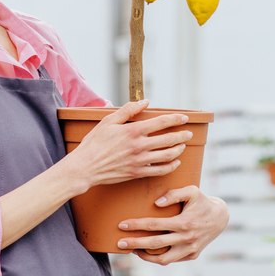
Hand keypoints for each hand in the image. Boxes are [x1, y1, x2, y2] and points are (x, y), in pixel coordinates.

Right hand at [61, 100, 192, 191]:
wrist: (85, 167)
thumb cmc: (94, 143)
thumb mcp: (108, 121)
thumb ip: (128, 110)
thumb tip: (145, 102)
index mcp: (133, 131)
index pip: (161, 123)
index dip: (176, 119)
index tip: (185, 118)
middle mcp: (139, 146)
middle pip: (169, 140)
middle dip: (182, 135)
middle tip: (188, 133)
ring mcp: (140, 161)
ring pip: (168, 156)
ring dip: (178, 150)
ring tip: (182, 146)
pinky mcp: (137, 173)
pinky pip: (160, 170)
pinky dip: (171, 166)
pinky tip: (175, 162)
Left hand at [115, 185, 228, 264]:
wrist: (220, 217)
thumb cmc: (202, 201)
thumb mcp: (192, 191)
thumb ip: (174, 194)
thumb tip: (157, 203)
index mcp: (184, 222)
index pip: (154, 225)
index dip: (137, 225)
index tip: (122, 225)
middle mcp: (186, 238)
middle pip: (155, 244)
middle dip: (135, 243)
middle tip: (120, 243)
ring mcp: (189, 249)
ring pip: (163, 259)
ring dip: (145, 256)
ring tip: (132, 250)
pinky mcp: (192, 255)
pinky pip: (172, 260)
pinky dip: (158, 258)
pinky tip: (146, 252)